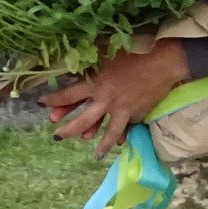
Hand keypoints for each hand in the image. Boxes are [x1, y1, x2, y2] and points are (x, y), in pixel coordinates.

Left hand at [43, 39, 189, 157]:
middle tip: (57, 137)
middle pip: (83, 121)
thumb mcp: (107, 54)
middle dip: (68, 130)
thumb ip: (91, 63)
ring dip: (101, 145)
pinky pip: (127, 127)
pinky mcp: (138, 113)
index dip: (54, 100)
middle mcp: (106, 100)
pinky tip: (121, 142)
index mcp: (96, 84)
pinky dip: (123, 135)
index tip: (43, 104)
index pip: (69, 95)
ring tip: (96, 156)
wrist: (164, 61)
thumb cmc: (135, 52)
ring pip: (109, 132)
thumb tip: (75, 68)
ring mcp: (123, 109)